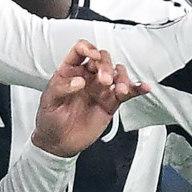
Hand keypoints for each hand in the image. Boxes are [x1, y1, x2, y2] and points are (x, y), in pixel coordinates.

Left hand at [31, 40, 149, 157]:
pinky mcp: (110, 102)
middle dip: (106, 65)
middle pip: (102, 59)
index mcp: (70, 71)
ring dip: (121, 77)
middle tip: (104, 79)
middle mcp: (87, 76)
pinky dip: (136, 88)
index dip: (88, 48)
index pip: (81, 50)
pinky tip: (143, 87)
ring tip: (119, 89)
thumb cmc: (50, 119)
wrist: (58, 142)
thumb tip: (78, 81)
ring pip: (117, 72)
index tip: (92, 56)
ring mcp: (100, 89)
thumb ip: (62, 88)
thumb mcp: (49, 101)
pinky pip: (127, 92)